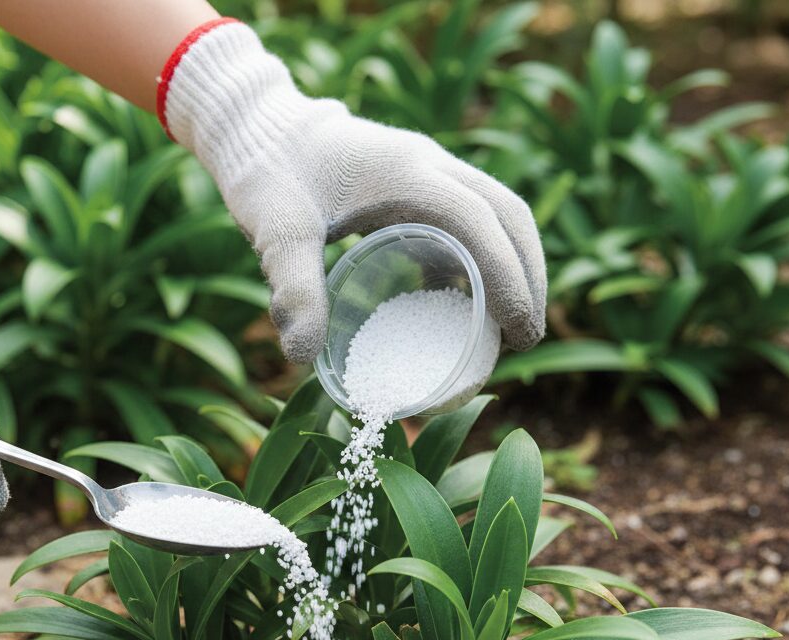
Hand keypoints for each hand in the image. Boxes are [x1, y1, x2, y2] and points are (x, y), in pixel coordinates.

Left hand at [161, 20, 545, 362]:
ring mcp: (428, 171)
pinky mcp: (416, 185)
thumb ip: (292, 289)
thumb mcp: (277, 233)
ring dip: (514, 265)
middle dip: (528, 275)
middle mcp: (430, 165)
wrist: (259, 131)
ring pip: (496, 214)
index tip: (518, 331)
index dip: (509, 277)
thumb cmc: (268, 177)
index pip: (481, 222)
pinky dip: (482, 260)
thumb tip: (303, 358)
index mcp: (408, 172)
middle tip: (525, 337)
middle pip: (508, 214)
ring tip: (510, 328)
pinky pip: (468, 219)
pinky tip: (466, 305)